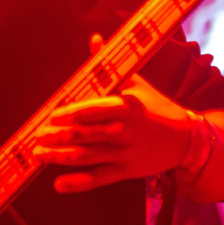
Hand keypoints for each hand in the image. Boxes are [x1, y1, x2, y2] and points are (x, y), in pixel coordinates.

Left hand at [33, 33, 189, 192]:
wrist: (186, 139)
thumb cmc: (156, 106)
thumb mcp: (136, 83)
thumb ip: (109, 66)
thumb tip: (94, 40)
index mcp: (125, 106)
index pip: (91, 111)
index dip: (69, 115)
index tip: (51, 117)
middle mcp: (123, 131)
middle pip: (83, 135)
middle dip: (56, 137)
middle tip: (36, 137)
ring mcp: (124, 153)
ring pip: (85, 157)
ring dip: (58, 157)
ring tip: (38, 155)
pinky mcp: (126, 171)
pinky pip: (98, 179)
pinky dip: (77, 183)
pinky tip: (58, 184)